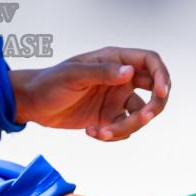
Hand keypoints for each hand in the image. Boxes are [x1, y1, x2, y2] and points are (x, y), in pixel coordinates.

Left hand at [10, 46, 170, 140]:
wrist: (32, 104)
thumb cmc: (48, 82)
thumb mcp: (72, 75)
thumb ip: (101, 73)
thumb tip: (129, 72)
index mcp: (114, 60)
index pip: (150, 62)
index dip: (162, 75)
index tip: (162, 92)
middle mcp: (120, 79)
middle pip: (155, 90)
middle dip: (155, 106)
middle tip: (144, 118)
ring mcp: (116, 99)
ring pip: (140, 114)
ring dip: (126, 127)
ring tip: (101, 132)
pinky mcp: (109, 117)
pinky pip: (124, 128)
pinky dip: (113, 135)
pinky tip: (92, 131)